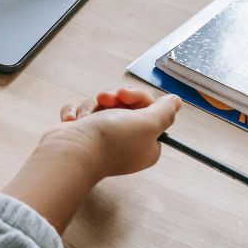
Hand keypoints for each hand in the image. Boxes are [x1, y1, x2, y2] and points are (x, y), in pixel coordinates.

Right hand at [41, 87, 180, 180]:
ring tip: (86, 117)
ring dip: (91, 106)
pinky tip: (73, 121)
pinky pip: (81, 113)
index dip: (136, 98)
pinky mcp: (82, 134)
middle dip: (112, 98)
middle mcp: (126, 142)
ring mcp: (103, 138)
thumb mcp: (148, 123)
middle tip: (104, 100)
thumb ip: (165, 111)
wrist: (71, 152)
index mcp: (146, 143)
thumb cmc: (110, 141)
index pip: (149, 110)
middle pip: (124, 105)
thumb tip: (176, 102)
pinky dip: (75, 113)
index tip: (124, 95)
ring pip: (101, 107)